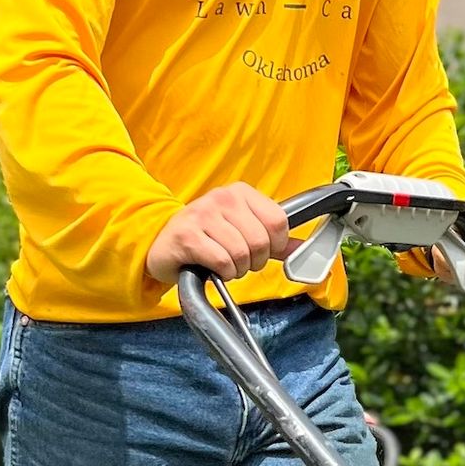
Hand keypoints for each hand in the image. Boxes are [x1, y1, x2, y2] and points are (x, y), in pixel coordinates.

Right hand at [147, 183, 293, 286]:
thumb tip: (301, 249)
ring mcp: (202, 214)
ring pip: (241, 253)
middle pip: (261, 241)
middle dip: (255, 261)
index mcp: (240, 193)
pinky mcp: (187, 235)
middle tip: (240, 262)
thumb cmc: (205, 238)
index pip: (278, 221)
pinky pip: (222, 261)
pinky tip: (213, 267)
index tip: (262, 251)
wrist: (162, 243)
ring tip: (224, 264)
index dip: (275, 245)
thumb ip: (274, 241)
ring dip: (237, 269)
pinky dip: (223, 272)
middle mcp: (222, 198)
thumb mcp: (242, 233)